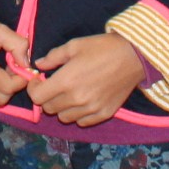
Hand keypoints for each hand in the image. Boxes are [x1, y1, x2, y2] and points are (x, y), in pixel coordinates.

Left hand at [28, 33, 146, 126]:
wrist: (134, 57)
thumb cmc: (102, 48)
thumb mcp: (74, 46)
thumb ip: (53, 57)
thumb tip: (38, 65)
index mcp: (66, 81)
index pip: (37, 98)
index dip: (34, 88)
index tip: (39, 80)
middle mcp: (77, 99)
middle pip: (49, 109)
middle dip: (47, 96)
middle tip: (54, 85)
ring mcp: (91, 109)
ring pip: (64, 118)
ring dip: (62, 107)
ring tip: (69, 93)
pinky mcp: (103, 114)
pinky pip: (82, 122)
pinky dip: (78, 114)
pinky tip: (83, 100)